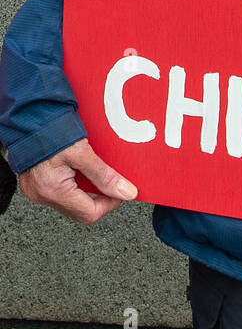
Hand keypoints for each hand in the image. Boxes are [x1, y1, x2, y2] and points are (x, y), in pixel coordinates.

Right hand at [19, 138, 137, 224]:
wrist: (28, 115)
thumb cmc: (50, 130)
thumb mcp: (82, 152)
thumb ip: (104, 176)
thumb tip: (126, 192)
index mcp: (53, 191)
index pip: (89, 213)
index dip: (110, 203)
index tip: (120, 191)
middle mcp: (42, 195)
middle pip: (80, 210)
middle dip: (99, 197)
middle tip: (110, 180)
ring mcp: (36, 191)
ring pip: (71, 202)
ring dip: (87, 190)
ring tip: (94, 171)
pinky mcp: (34, 184)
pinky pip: (60, 193)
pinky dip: (74, 184)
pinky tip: (80, 170)